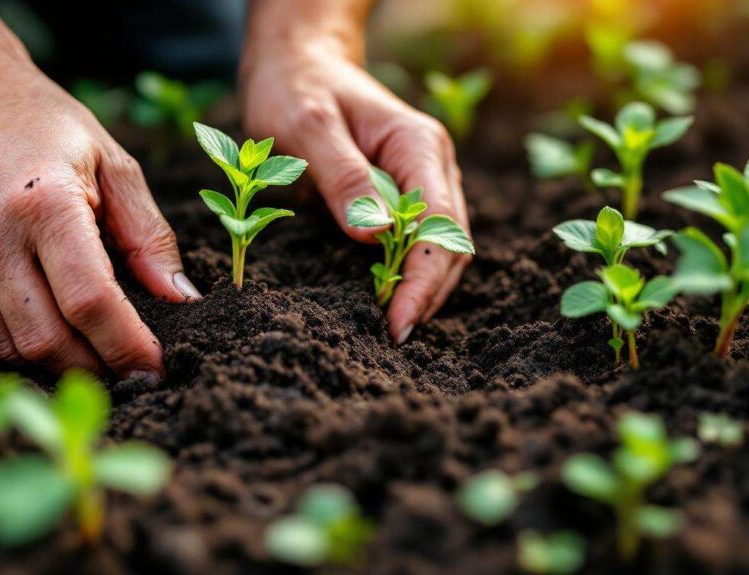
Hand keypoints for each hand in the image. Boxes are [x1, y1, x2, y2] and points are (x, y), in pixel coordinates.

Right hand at [0, 60, 198, 379]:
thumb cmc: (44, 126)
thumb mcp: (113, 163)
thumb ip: (149, 235)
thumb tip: (183, 299)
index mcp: (45, 203)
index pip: (91, 302)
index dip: (128, 347)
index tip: (156, 368)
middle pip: (49, 341)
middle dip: (97, 369)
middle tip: (129, 370)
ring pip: (11, 349)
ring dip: (59, 365)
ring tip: (93, 353)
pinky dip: (19, 342)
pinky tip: (46, 322)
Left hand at [241, 42, 471, 343]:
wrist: (298, 64)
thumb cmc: (297, 90)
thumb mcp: (307, 128)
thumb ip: (343, 178)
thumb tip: (376, 235)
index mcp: (417, 145)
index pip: (439, 225)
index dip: (424, 279)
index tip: (397, 321)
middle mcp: (431, 164)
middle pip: (451, 243)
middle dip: (428, 292)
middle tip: (394, 336)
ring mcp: (422, 179)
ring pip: (442, 246)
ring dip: (424, 287)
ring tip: (394, 326)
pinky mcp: (404, 193)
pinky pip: (419, 240)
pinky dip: (410, 272)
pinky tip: (388, 298)